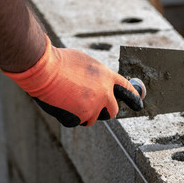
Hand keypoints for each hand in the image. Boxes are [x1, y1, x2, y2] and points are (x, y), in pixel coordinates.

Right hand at [3, 35, 143, 126]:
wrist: (44, 69)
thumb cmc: (61, 61)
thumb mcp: (86, 62)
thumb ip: (98, 76)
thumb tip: (101, 84)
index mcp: (106, 77)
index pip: (127, 89)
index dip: (134, 98)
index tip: (139, 104)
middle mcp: (103, 94)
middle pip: (112, 111)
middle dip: (105, 110)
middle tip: (94, 107)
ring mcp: (91, 107)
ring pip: (92, 119)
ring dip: (84, 113)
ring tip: (70, 99)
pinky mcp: (77, 118)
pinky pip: (76, 122)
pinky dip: (69, 117)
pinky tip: (61, 104)